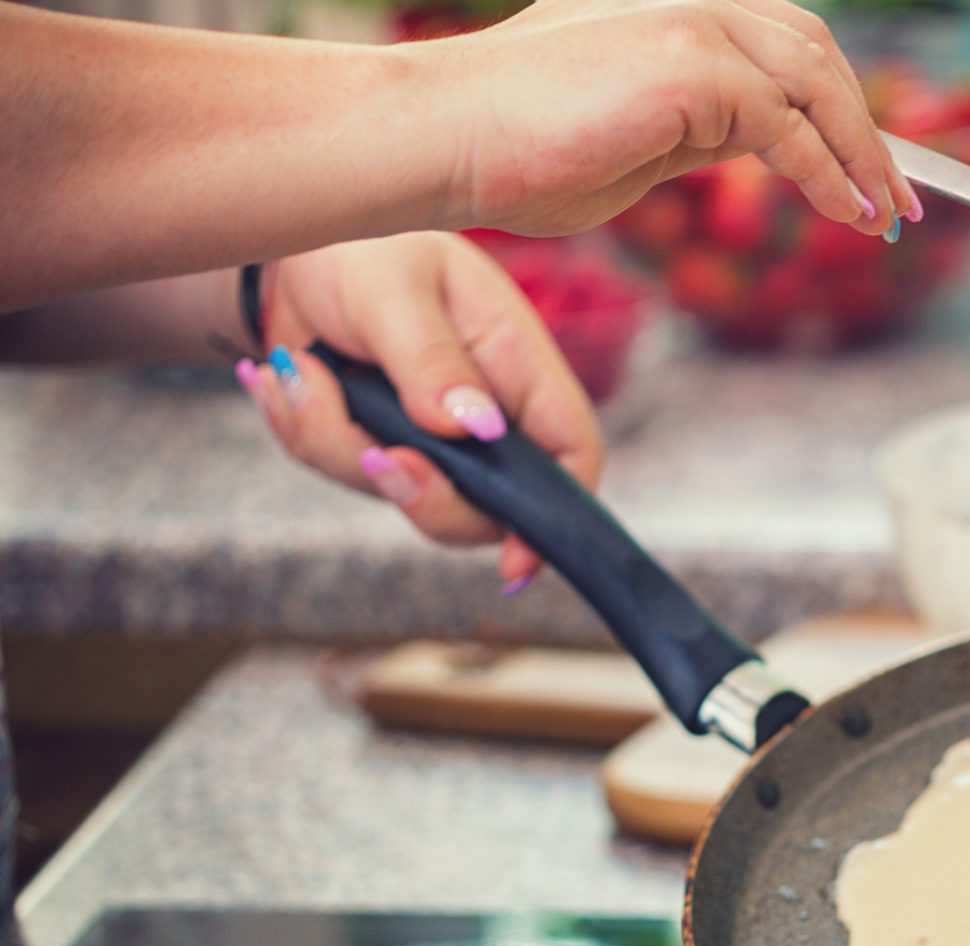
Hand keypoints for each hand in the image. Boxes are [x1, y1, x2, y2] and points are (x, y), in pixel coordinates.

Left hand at [235, 231, 603, 590]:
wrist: (291, 243)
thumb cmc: (366, 245)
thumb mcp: (396, 289)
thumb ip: (431, 360)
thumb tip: (473, 430)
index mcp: (519, 365)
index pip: (571, 451)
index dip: (559, 514)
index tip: (517, 560)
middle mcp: (487, 412)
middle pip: (490, 506)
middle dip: (425, 497)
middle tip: (373, 458)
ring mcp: (432, 437)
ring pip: (402, 492)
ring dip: (334, 441)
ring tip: (295, 370)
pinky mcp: (379, 442)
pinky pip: (344, 472)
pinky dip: (301, 430)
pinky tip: (280, 376)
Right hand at [424, 0, 918, 238]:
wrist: (443, 140)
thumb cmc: (510, 154)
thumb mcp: (632, 142)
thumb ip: (697, 132)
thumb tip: (758, 152)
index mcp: (668, 3)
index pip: (777, 41)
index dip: (832, 101)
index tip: (866, 163)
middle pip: (811, 49)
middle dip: (862, 125)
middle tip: (896, 195)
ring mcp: (692, 18)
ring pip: (813, 79)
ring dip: (860, 150)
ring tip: (885, 213)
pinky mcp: (693, 64)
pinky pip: (787, 126)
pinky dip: (828, 173)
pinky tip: (848, 213)